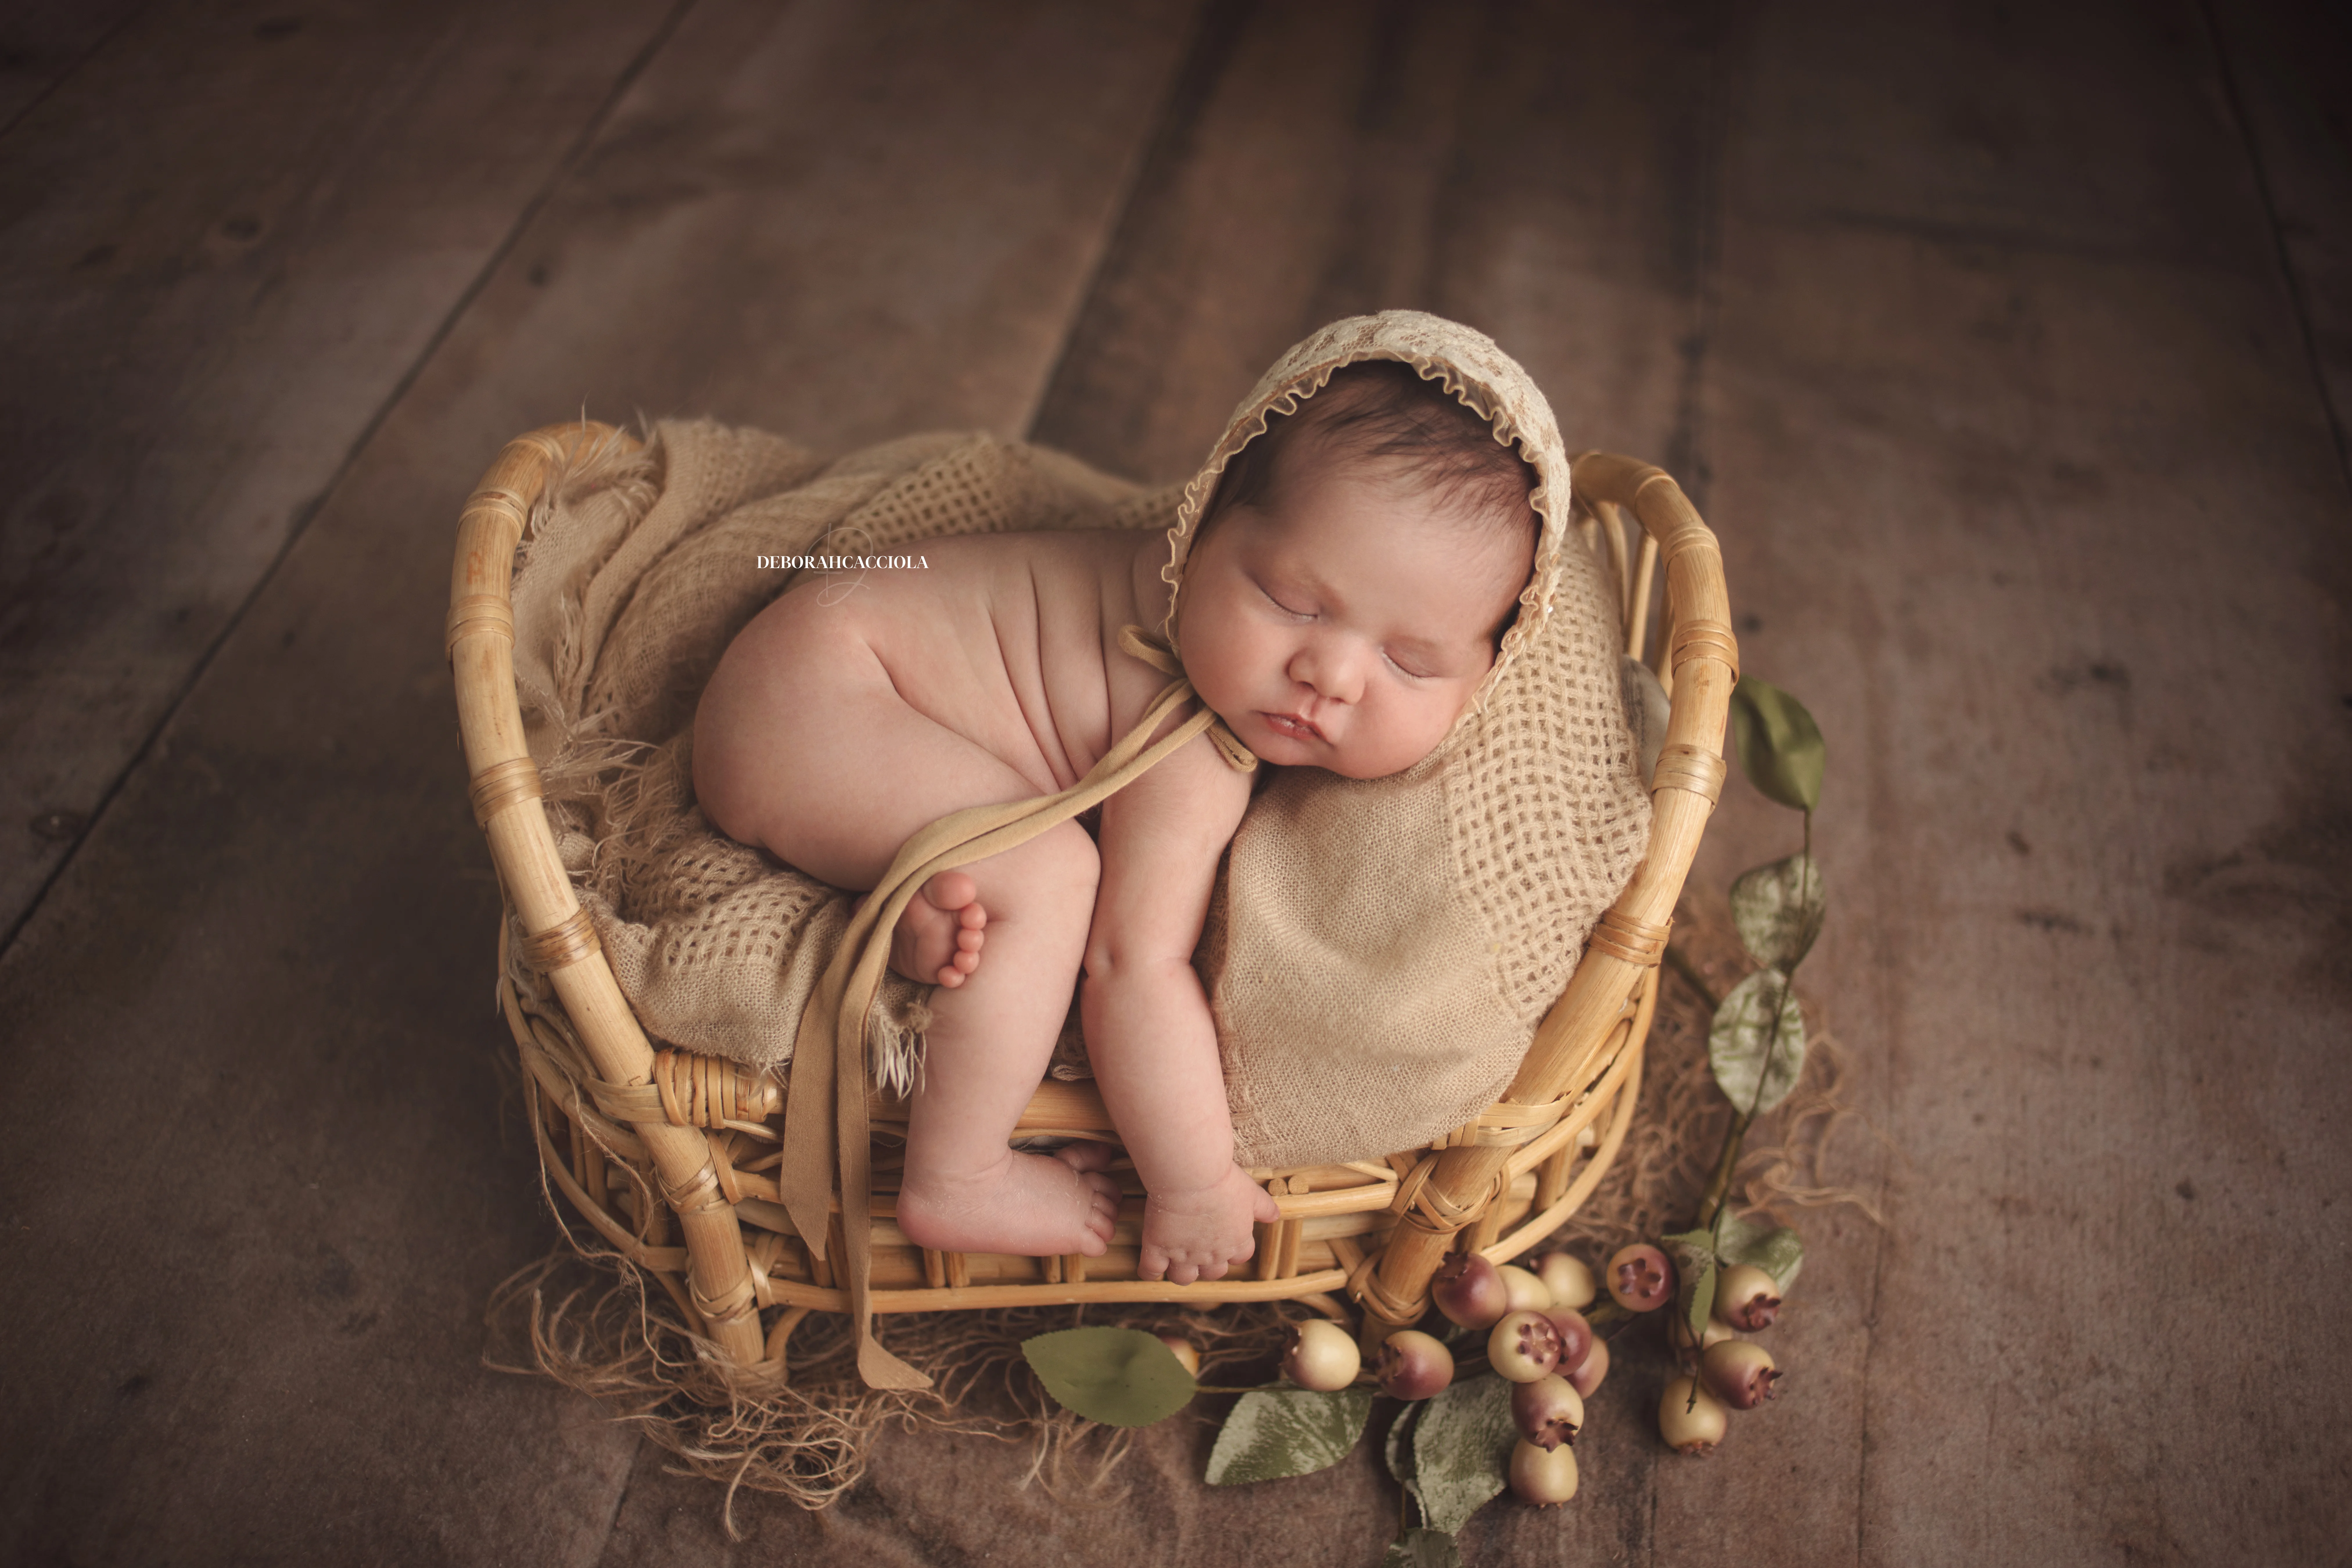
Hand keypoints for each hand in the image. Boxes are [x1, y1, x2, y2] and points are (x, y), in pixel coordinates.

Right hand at [1137, 1163, 1281, 1285]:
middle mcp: (1212, 1254)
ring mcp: (1184, 1254)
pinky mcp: (1158, 1248)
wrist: (1191, 1175)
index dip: (1232, 1250)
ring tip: (1175, 1259)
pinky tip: (1151, 1262)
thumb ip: (1264, 1207)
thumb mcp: (1251, 1192)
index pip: (1239, 1258)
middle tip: (1199, 1248)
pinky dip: (1149, 1270)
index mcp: (1236, 1242)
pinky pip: (1150, 1271)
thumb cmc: (1223, 1179)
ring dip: (1181, 1271)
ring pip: (1183, 1278)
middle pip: (1213, 1273)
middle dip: (1208, 1264)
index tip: (1224, 1239)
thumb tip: (1275, 1216)